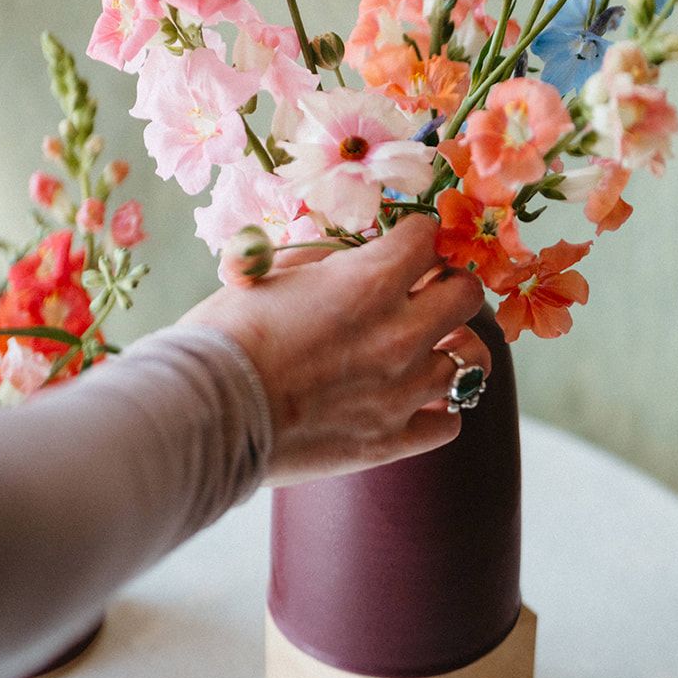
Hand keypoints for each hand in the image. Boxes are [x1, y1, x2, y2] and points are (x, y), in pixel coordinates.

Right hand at [180, 215, 490, 485]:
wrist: (205, 414)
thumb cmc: (224, 336)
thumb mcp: (267, 275)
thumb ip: (319, 261)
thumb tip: (344, 256)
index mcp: (368, 282)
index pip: (427, 237)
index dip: (412, 237)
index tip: (400, 245)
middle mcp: (399, 334)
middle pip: (467, 294)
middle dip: (446, 285)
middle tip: (421, 293)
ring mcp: (401, 392)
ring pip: (472, 359)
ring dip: (450, 347)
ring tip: (426, 347)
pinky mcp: (390, 441)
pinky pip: (449, 421)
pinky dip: (436, 409)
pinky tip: (409, 400)